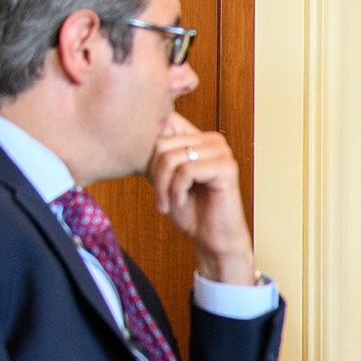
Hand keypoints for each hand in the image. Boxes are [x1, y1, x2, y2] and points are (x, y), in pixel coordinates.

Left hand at [149, 112, 255, 286]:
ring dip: (163, 185)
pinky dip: (176, 190)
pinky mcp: (226, 168)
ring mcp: (222, 152)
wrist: (212, 238)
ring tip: (166, 202)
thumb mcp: (165, 176)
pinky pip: (186, 171)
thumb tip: (133, 133)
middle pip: (162, 143)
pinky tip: (179, 202)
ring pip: (172, 158)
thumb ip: (156, 154)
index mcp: (200, 137)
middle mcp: (213, 140)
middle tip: (159, 195)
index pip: (164, 123)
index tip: (152, 178)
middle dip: (153, 172)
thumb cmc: (191, 210)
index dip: (149, 150)